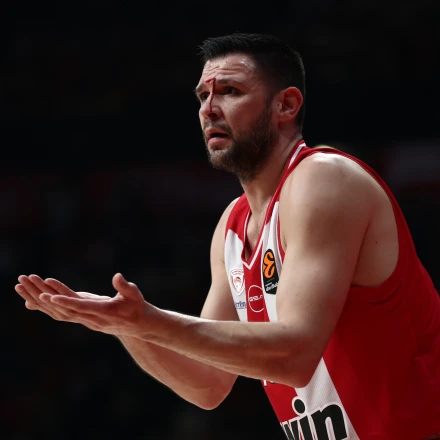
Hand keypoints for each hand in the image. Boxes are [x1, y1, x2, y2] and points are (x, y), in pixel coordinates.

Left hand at [15, 273, 149, 336]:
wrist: (138, 325)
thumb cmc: (137, 307)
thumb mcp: (134, 294)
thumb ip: (124, 286)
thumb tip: (117, 277)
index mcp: (103, 312)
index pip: (81, 307)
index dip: (65, 301)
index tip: (50, 296)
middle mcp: (91, 319)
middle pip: (66, 310)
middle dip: (46, 299)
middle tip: (30, 287)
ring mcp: (87, 321)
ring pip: (61, 313)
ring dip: (43, 302)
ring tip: (26, 290)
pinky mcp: (84, 320)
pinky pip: (63, 314)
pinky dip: (49, 307)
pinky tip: (36, 300)